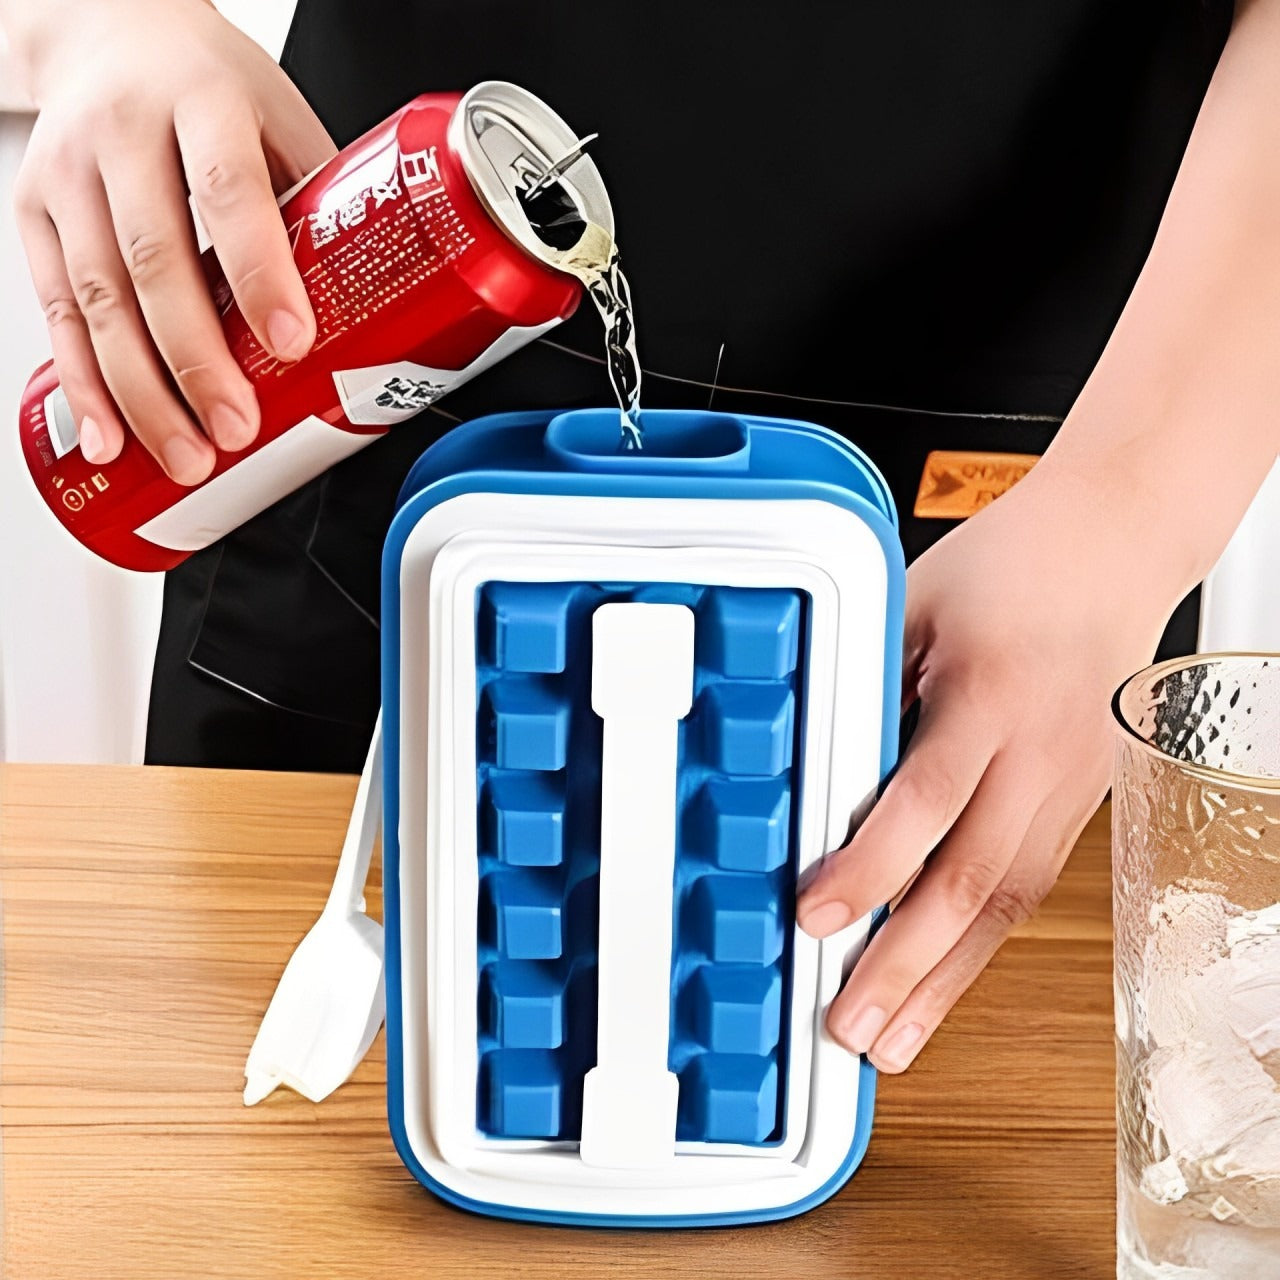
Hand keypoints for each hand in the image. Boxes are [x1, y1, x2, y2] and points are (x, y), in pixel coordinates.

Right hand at [9, 0, 335, 483]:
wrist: (109, 32)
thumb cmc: (207, 84)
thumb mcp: (279, 117)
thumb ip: (319, 202)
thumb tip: (381, 308)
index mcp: (203, 102)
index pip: (230, 193)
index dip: (260, 273)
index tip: (291, 343)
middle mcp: (124, 134)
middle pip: (156, 261)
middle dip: (197, 360)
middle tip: (236, 428)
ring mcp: (70, 175)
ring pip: (100, 298)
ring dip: (143, 391)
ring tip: (188, 454)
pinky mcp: (32, 213)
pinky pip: (57, 310)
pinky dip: (84, 384)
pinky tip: (111, 436)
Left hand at [795, 470, 1172, 1071]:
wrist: (1116, 544)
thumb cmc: (1013, 563)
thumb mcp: (918, 599)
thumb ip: (869, 678)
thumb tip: (806, 760)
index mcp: (990, 692)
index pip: (923, 799)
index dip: (867, 869)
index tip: (813, 916)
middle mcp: (1039, 750)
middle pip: (972, 876)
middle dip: (905, 962)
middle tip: (849, 1025)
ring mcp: (1070, 782)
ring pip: (1009, 901)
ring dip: (948, 979)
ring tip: (895, 1037)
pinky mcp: (1082, 800)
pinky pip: (1030, 886)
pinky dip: (982, 945)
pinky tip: (946, 982)